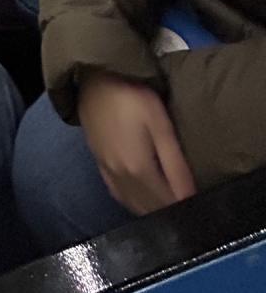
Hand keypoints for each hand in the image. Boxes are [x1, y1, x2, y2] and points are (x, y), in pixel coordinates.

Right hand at [78, 72, 195, 215]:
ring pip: (133, 205)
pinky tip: (141, 198)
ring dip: (152, 210)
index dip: (185, 210)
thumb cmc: (131, 97)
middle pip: (149, 209)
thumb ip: (175, 164)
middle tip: (188, 207)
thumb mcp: (160, 125)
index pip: (167, 204)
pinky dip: (134, 203)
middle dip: (169, 211)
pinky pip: (119, 195)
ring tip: (170, 204)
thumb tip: (191, 198)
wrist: (92, 81)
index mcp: (139, 171)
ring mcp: (107, 173)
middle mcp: (121, 179)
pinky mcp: (99, 164)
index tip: (200, 208)